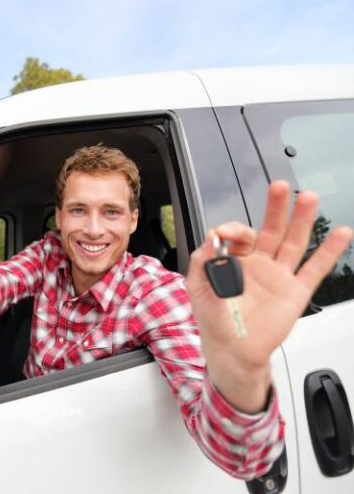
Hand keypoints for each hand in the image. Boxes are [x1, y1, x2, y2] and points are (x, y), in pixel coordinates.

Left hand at [186, 181, 352, 412]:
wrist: (232, 350)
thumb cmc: (214, 319)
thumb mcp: (197, 287)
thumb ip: (201, 261)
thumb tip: (210, 239)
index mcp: (234, 260)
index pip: (239, 235)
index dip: (233, 230)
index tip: (224, 234)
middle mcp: (259, 264)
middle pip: (271, 229)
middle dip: (275, 208)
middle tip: (280, 187)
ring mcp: (279, 276)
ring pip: (293, 242)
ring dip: (301, 220)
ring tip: (308, 198)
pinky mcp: (295, 292)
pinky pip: (315, 269)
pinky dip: (329, 252)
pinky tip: (340, 233)